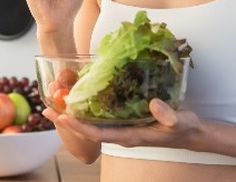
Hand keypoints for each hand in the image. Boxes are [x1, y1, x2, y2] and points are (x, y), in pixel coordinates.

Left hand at [43, 99, 200, 148]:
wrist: (188, 132)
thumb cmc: (183, 127)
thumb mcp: (180, 121)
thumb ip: (168, 115)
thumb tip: (153, 104)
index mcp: (130, 136)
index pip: (98, 134)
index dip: (79, 126)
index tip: (62, 117)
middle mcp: (121, 134)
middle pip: (88, 130)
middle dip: (68, 121)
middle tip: (47, 109)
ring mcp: (122, 129)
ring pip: (92, 124)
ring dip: (74, 115)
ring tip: (56, 103)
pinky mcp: (124, 121)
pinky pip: (101, 118)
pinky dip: (88, 110)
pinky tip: (80, 98)